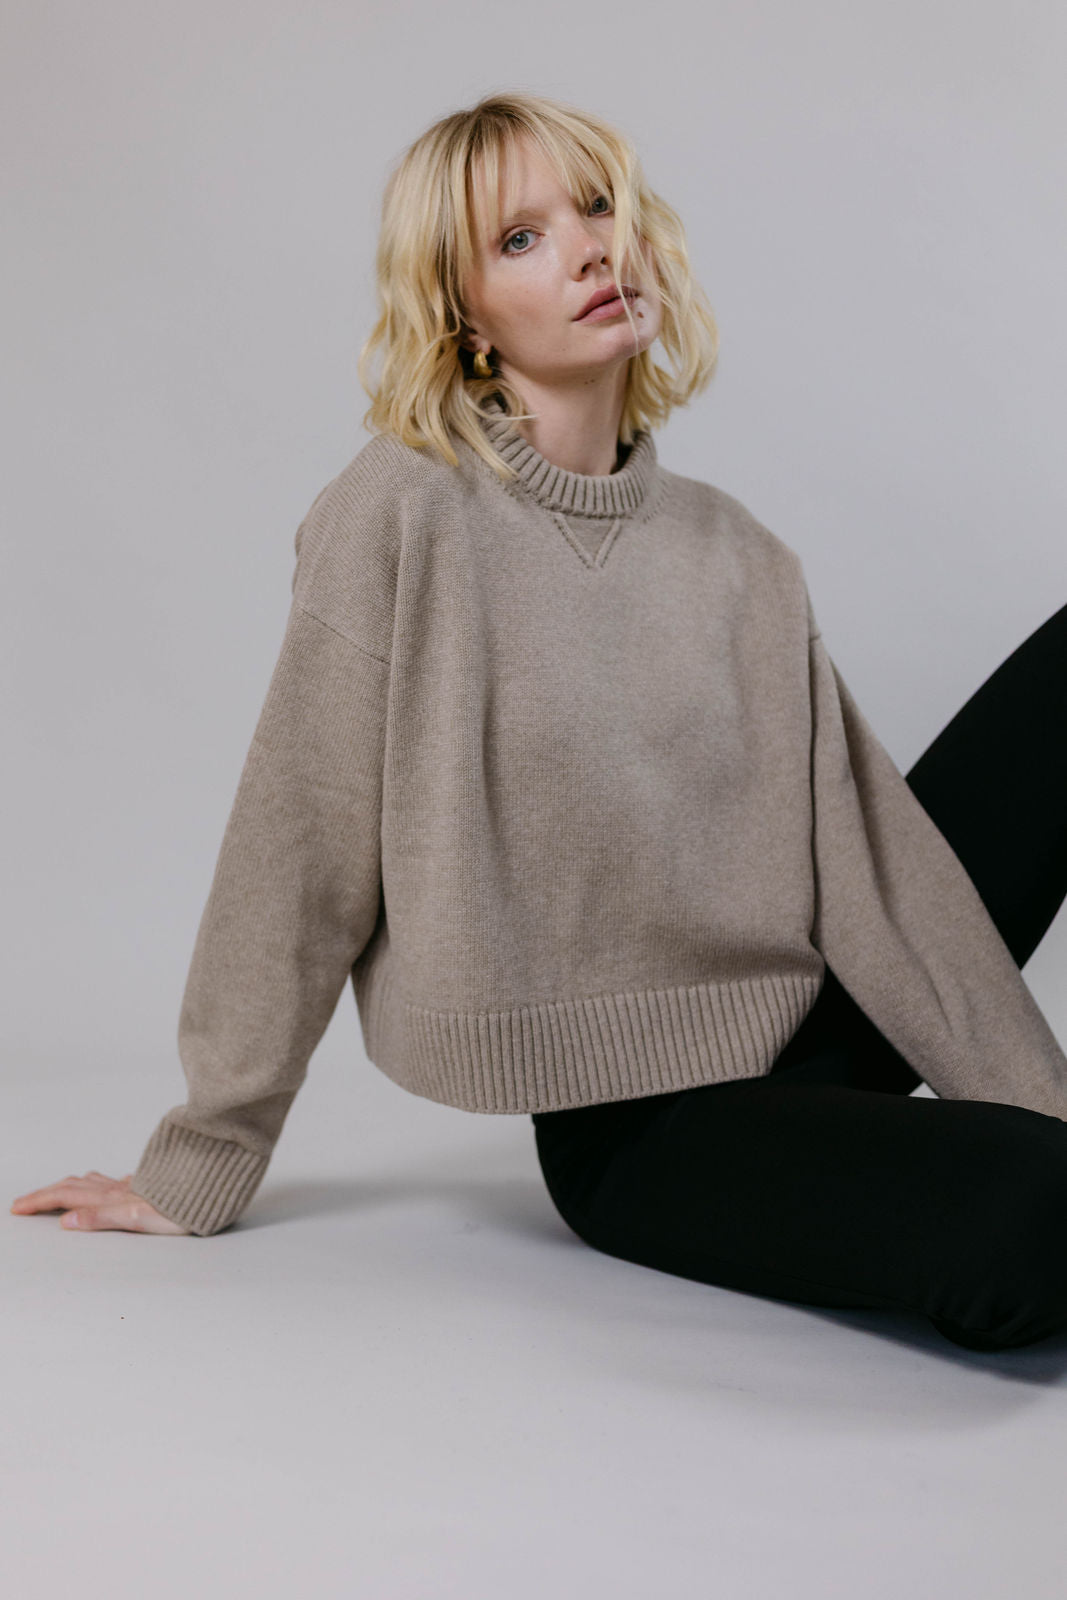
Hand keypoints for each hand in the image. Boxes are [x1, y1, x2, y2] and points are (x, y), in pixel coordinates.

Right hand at [10, 1171, 191, 1233]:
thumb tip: (66, 1221)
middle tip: (25, 1202)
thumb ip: (100, 1218)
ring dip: (68, 1185)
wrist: (211, 1189)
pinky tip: (105, 1185)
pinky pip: (112, 1181)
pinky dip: (96, 1183)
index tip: (17, 1207)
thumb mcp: (138, 1218)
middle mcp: (118, 1187)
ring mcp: (132, 1185)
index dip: (40, 1201)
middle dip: (46, 1193)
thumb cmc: (181, 1210)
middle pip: (73, 1185)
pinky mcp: (146, 1185)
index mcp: (111, 1197)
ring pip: (91, 1181)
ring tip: (56, 1190)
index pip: (65, 1196)